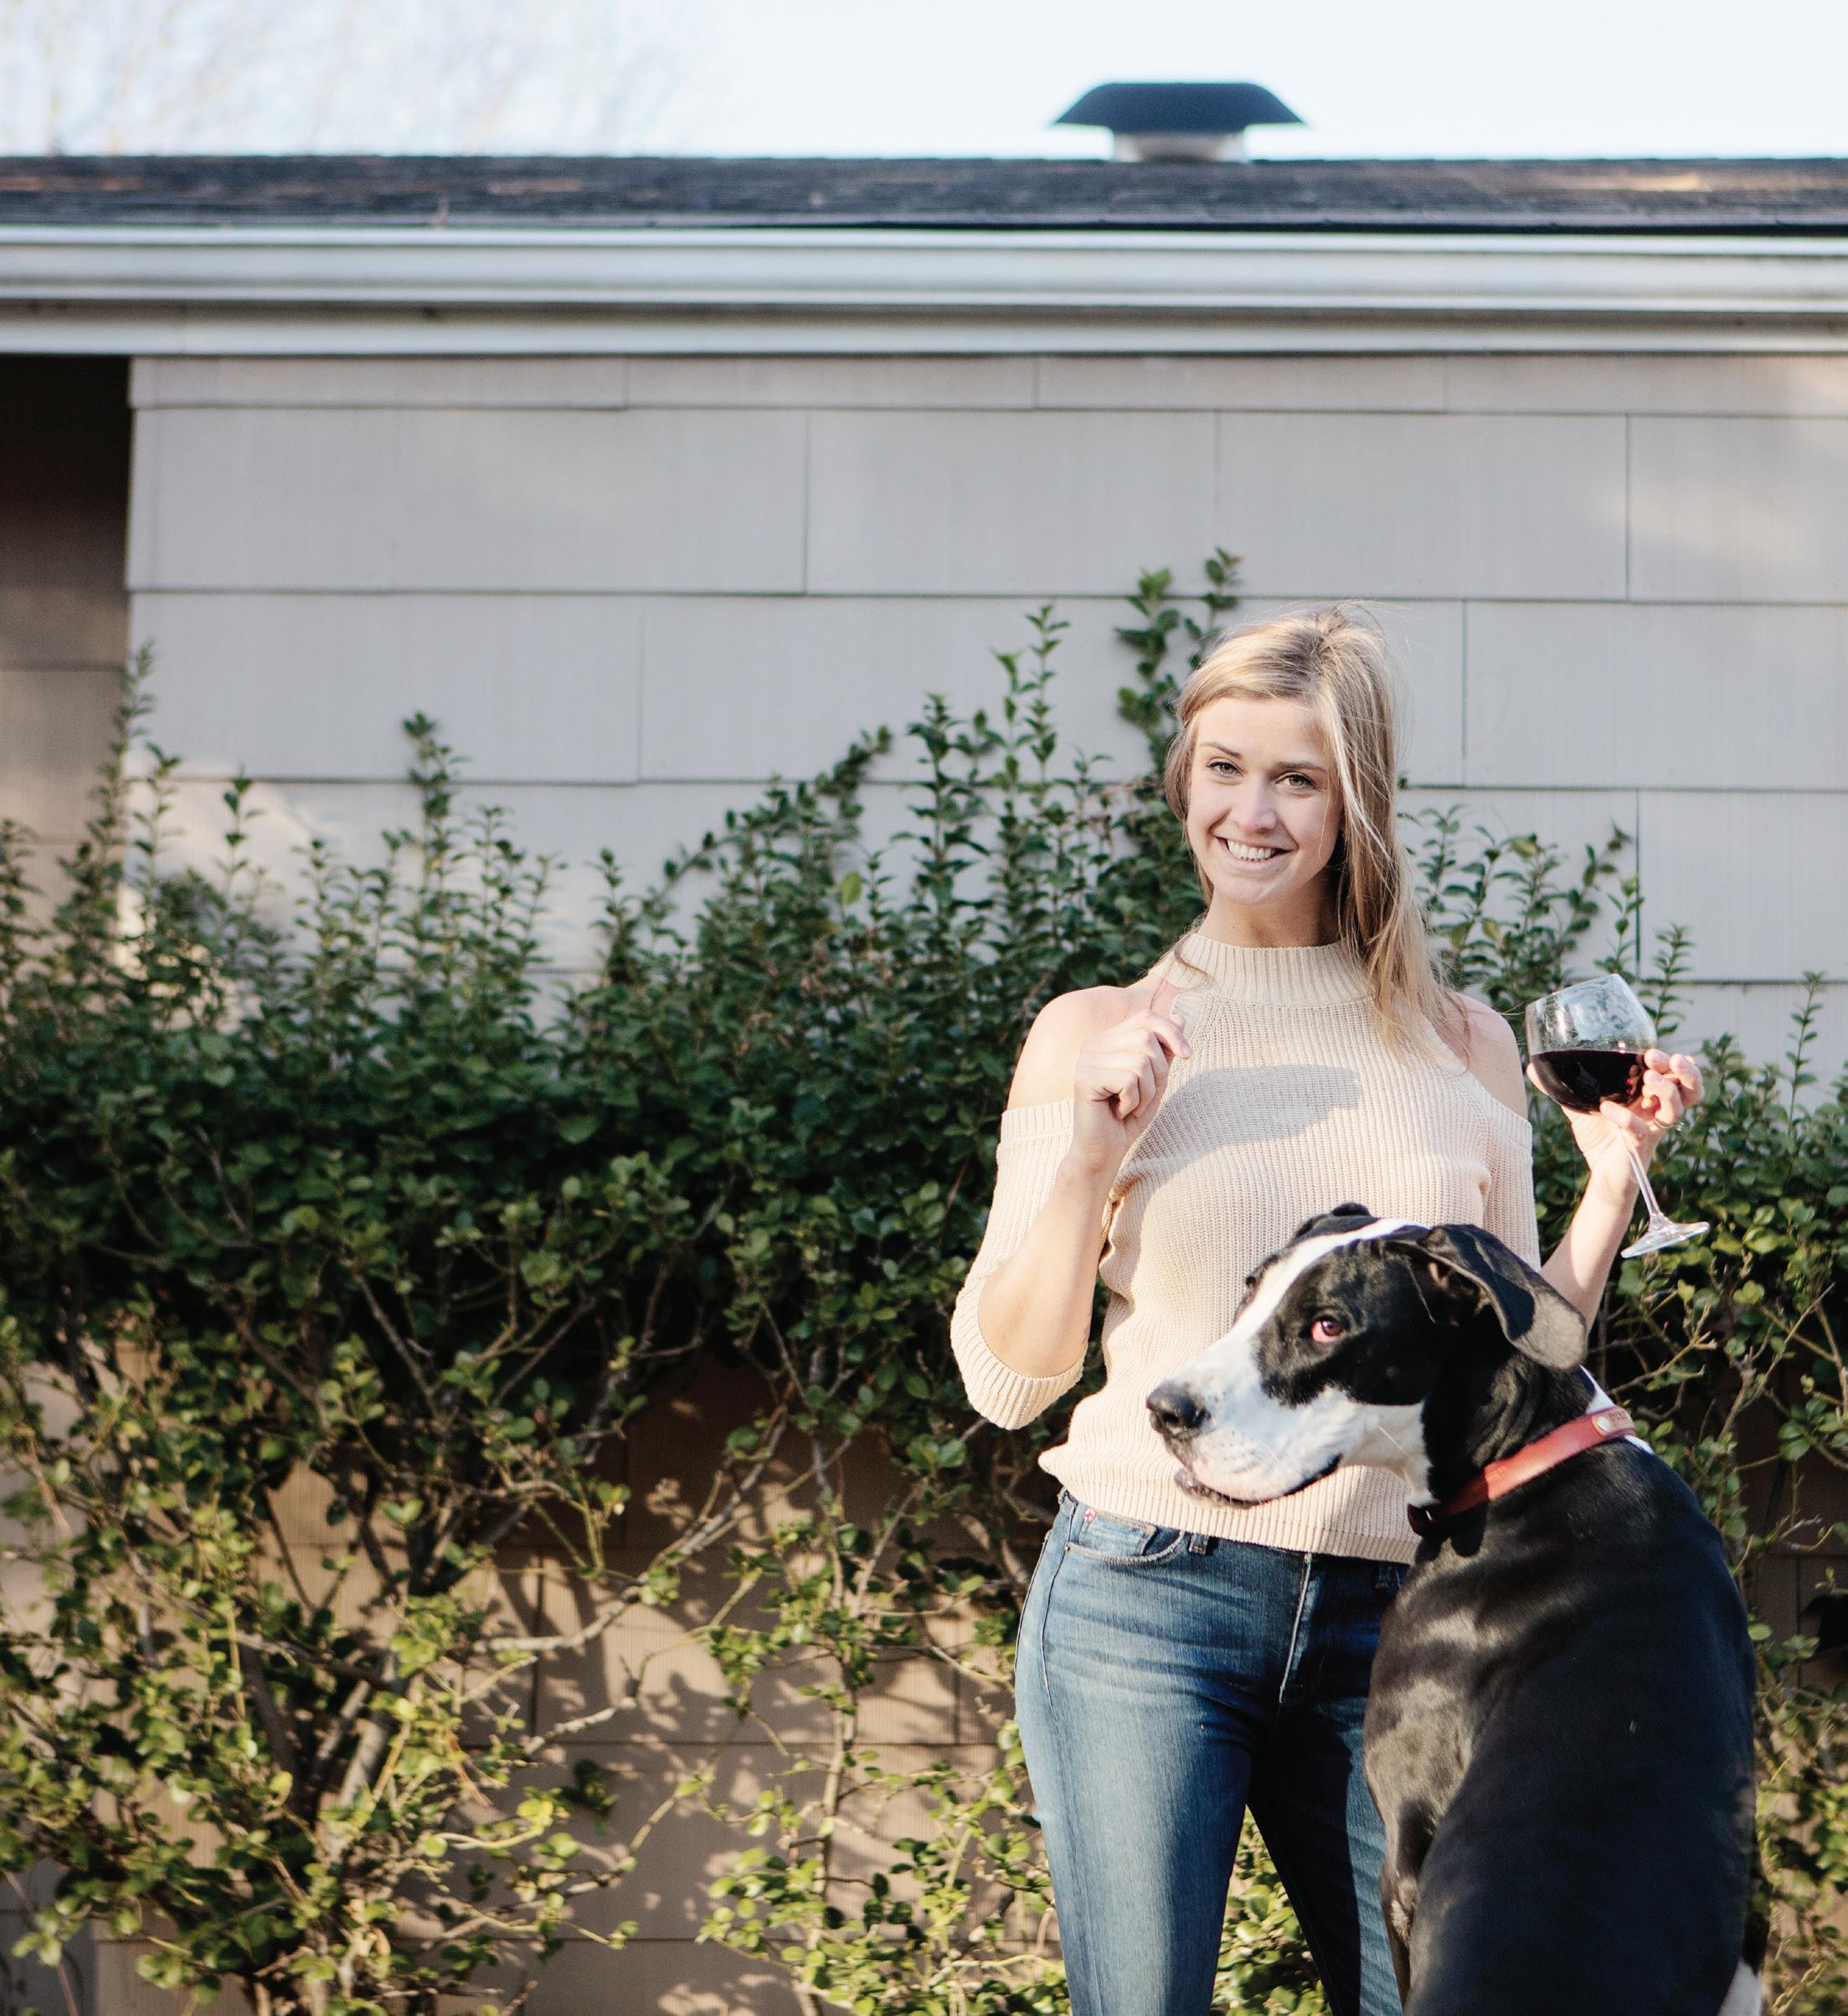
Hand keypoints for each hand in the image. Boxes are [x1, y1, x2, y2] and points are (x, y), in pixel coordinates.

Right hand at [1068, 977, 1191, 1175]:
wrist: (1104, 1151)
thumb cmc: (1128, 1116)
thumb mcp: (1155, 1080)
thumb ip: (1164, 1050)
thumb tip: (1180, 1016)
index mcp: (1108, 1039)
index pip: (1146, 1017)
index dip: (1172, 1032)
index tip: (1188, 1056)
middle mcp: (1094, 1044)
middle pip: (1146, 1039)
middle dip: (1159, 1072)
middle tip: (1146, 1096)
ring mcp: (1086, 1060)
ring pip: (1141, 1062)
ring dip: (1147, 1092)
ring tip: (1131, 1105)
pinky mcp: (1085, 1079)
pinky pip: (1129, 1081)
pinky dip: (1134, 1102)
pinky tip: (1119, 1112)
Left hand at [1528, 1047, 1704, 1204]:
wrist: (1599, 1174)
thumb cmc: (1599, 1137)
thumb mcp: (1579, 1106)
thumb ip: (1562, 1086)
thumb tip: (1532, 1066)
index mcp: (1648, 1095)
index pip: (1673, 1073)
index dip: (1670, 1061)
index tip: (1651, 1051)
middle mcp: (1657, 1111)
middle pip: (1689, 1088)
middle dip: (1682, 1071)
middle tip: (1660, 1060)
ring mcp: (1652, 1129)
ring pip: (1678, 1109)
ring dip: (1667, 1091)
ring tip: (1649, 1078)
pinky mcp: (1640, 1147)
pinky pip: (1642, 1131)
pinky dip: (1626, 1118)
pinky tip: (1607, 1109)